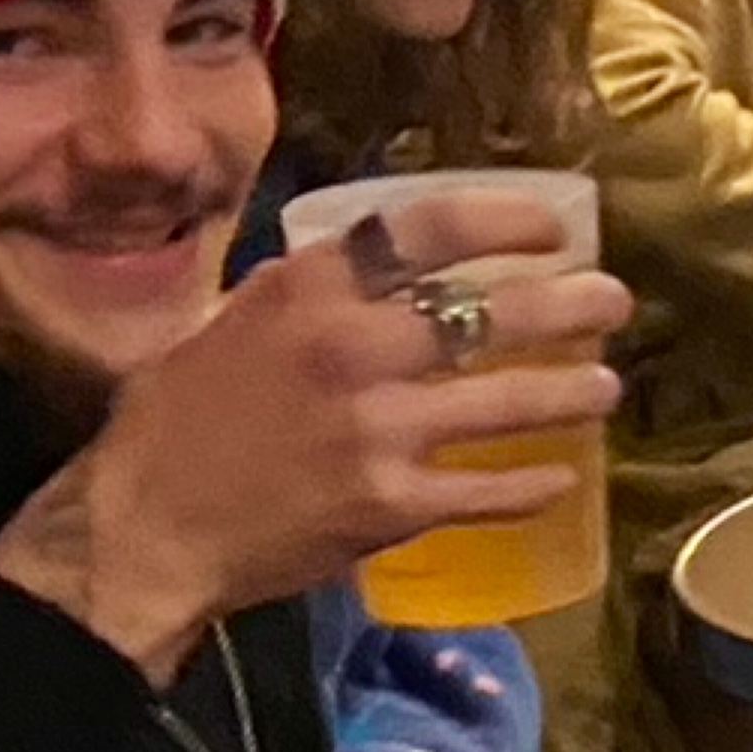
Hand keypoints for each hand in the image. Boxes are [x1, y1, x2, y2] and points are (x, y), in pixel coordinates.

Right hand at [0, 198, 627, 678]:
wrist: (141, 532)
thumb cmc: (170, 427)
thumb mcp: (225, 325)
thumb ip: (302, 297)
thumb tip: (365, 271)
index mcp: (305, 292)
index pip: (424, 230)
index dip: (502, 219)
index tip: (552, 226)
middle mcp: (349, 347)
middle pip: (486, 311)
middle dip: (566, 303)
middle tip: (612, 301)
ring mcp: (376, 429)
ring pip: (504, 400)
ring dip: (566, 392)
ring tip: (604, 385)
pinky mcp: (389, 505)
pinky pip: (484, 490)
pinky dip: (530, 485)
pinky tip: (560, 480)